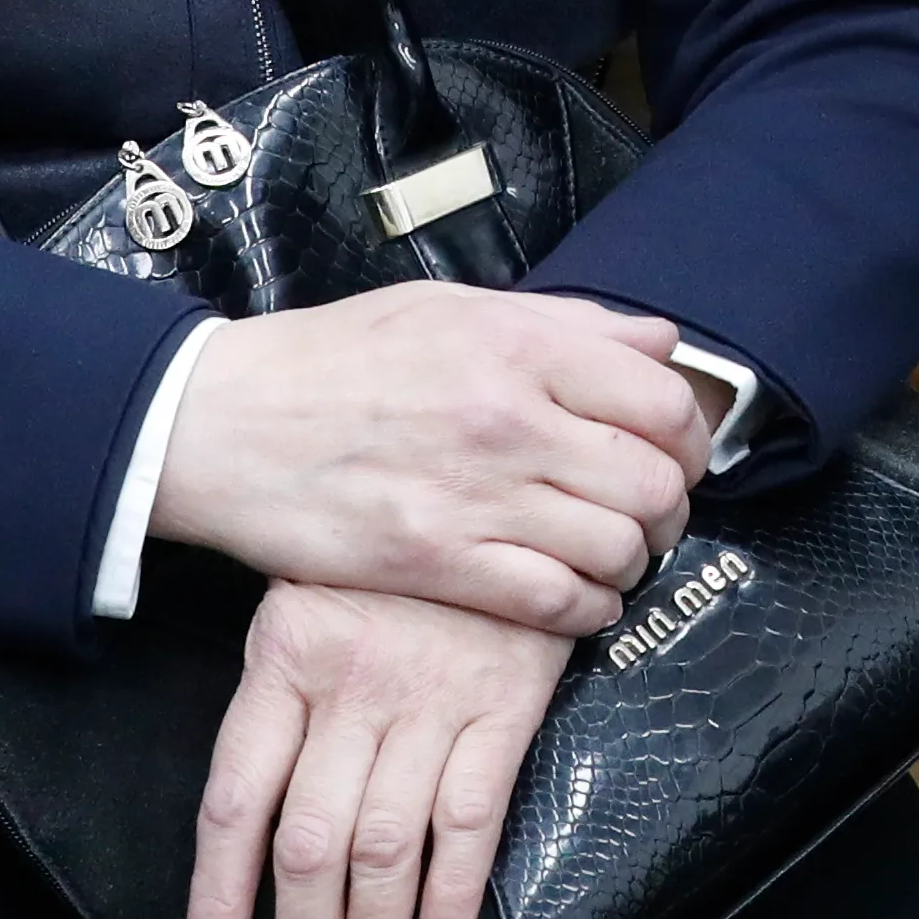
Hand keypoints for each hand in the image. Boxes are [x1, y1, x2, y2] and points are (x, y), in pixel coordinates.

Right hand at [144, 280, 708, 631]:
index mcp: (520, 348)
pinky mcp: (439, 564)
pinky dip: (589, 610)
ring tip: (616, 557)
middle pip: (654, 481)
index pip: (663, 402)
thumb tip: (658, 342)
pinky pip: (557, 602)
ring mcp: (477, 497)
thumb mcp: (451, 308)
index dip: (691, 436)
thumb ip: (564, 323)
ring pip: (617, 548)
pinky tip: (581, 599)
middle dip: (671, 506)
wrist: (226, 422)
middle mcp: (511, 421)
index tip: (678, 452)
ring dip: (633, 562)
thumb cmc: (335, 359)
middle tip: (653, 513)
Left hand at [186, 580, 573, 918]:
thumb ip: (282, 697)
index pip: (235, 799)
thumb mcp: (308, 595)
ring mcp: (428, 698)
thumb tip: (254, 816)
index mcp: (284, 659)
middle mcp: (348, 688)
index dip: (221, 895)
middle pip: (308, 843)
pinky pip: (471, 812)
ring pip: (384, 843)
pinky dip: (453, 888)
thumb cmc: (389, 554)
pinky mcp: (502, 703)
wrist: (498, 480)